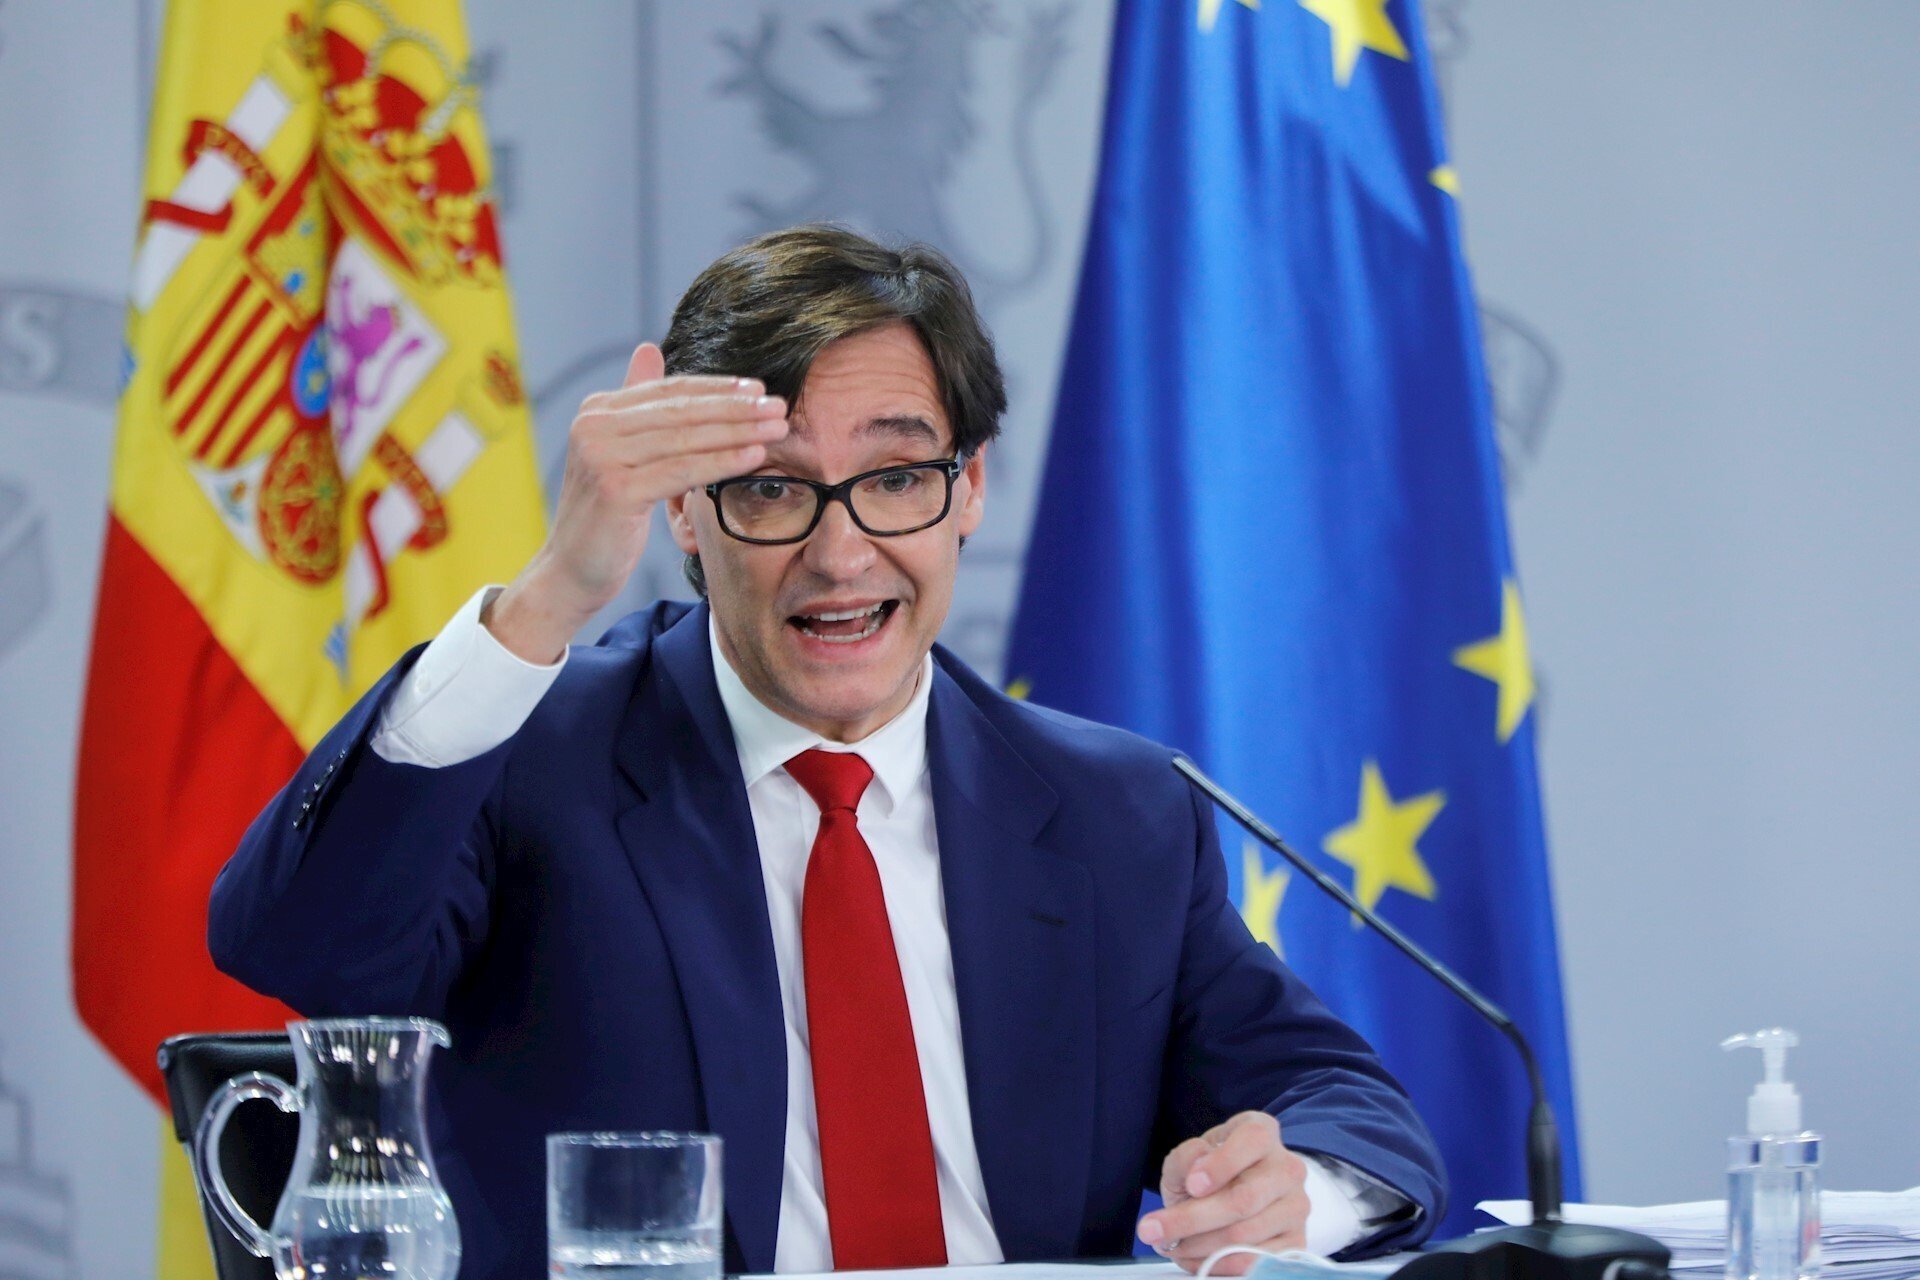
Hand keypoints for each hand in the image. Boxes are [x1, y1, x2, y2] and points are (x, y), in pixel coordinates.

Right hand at [489, 343, 787, 661]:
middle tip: (778, 406)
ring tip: (776, 428)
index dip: (717, 389)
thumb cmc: (606, 513)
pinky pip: (682, 471)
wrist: (572, 569)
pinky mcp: (616, 489)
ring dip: (738, 431)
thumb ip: (635, 403)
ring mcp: (602, 456)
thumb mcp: (618, 450)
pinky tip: (755, 456)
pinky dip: (722, 461)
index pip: (670, 391)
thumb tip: (650, 348)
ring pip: (686, 438)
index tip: (759, 389)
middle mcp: (594, 426)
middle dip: (735, 407)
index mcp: (597, 411)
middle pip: (681, 411)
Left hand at [1136, 1111, 1309, 1274]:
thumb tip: (1195, 1170)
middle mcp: (1288, 1168)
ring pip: (1245, 1235)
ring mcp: (1297, 1207)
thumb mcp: (1189, 1158)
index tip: (1191, 1185)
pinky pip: (1255, 1262)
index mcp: (1262, 1132)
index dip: (1221, 1164)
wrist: (1238, 1195)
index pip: (1252, 1140)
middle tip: (1154, 1230)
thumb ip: (1185, 1158)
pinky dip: (1217, 1265)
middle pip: (1244, 1198)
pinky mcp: (1297, 1242)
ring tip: (1171, 1245)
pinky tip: (1193, 1259)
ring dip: (1199, 1246)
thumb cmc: (1210, 1172)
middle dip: (1192, 1219)